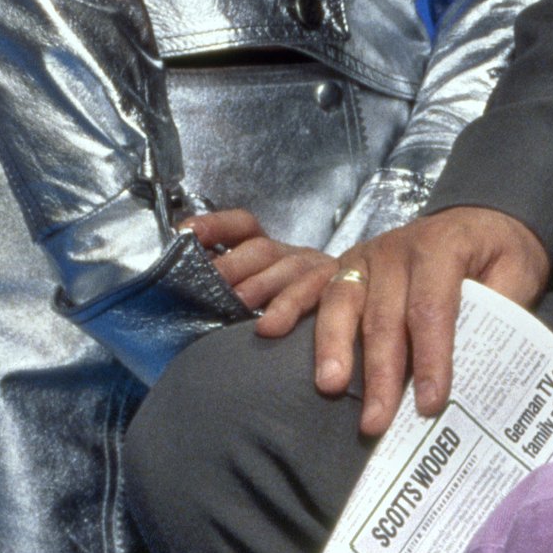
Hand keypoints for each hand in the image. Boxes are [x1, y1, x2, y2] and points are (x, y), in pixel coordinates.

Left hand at [189, 208, 341, 327]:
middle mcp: (296, 258)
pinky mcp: (339, 293)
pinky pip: (318, 298)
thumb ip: (237, 288)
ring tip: (239, 301)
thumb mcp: (270, 296)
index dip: (216, 226)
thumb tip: (192, 288)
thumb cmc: (305, 314)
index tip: (186, 232)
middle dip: (231, 265)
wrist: (366, 319)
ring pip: (290, 271)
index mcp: (275, 254)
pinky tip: (269, 327)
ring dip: (260, 286)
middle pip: (262, 251)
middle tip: (208, 281)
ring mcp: (320, 274)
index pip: (244, 227)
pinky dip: (289, 309)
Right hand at [300, 203, 551, 436]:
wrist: (478, 219)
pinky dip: (301, 316)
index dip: (430, 359)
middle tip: (376, 421)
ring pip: (343, 302)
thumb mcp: (517, 273)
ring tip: (330, 388)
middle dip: (380, 373)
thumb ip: (501, 312)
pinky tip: (281, 339)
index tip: (430, 403)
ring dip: (334, 348)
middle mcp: (397, 249)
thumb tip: (481, 370)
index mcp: (442, 247)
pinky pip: (319, 291)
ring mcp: (366, 255)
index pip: (431, 309)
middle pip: (384, 316)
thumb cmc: (499, 254)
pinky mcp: (347, 265)